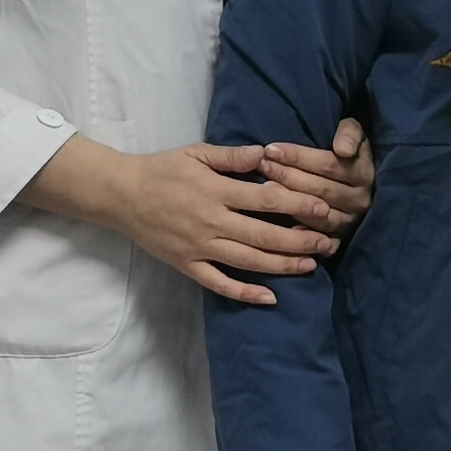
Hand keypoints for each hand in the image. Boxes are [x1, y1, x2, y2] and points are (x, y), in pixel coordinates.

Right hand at [22, 133, 340, 305]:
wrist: (120, 195)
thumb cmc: (161, 170)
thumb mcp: (197, 153)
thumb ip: (233, 156)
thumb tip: (268, 153)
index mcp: (216, 191)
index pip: (266, 199)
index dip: (299, 204)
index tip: (324, 208)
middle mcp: (211, 222)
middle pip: (264, 234)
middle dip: (301, 240)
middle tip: (330, 242)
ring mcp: (199, 247)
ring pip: (248, 261)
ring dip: (283, 265)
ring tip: (312, 265)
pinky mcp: (187, 265)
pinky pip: (219, 284)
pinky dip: (245, 293)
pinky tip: (270, 297)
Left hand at [260, 117, 374, 240]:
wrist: (367, 181)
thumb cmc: (350, 150)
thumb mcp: (355, 133)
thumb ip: (350, 134)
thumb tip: (343, 150)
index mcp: (363, 173)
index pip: (328, 165)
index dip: (298, 157)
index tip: (271, 149)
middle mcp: (360, 200)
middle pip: (319, 189)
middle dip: (287, 176)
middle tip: (262, 166)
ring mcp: (351, 221)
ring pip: (317, 214)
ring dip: (289, 201)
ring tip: (263, 190)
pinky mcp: (342, 238)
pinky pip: (319, 238)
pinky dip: (299, 231)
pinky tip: (279, 223)